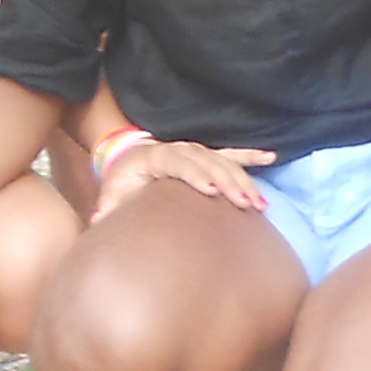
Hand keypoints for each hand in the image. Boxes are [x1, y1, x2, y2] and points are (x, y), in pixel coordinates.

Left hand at [95, 138, 273, 219]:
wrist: (128, 157)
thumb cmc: (122, 178)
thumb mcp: (112, 190)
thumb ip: (108, 206)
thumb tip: (99, 220)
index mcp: (157, 156)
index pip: (179, 164)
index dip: (196, 175)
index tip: (211, 191)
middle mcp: (181, 149)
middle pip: (209, 163)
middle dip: (229, 183)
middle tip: (245, 204)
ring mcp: (196, 151)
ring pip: (224, 162)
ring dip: (244, 180)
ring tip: (260, 203)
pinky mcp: (207, 156)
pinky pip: (232, 155)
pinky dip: (251, 157)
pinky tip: (271, 157)